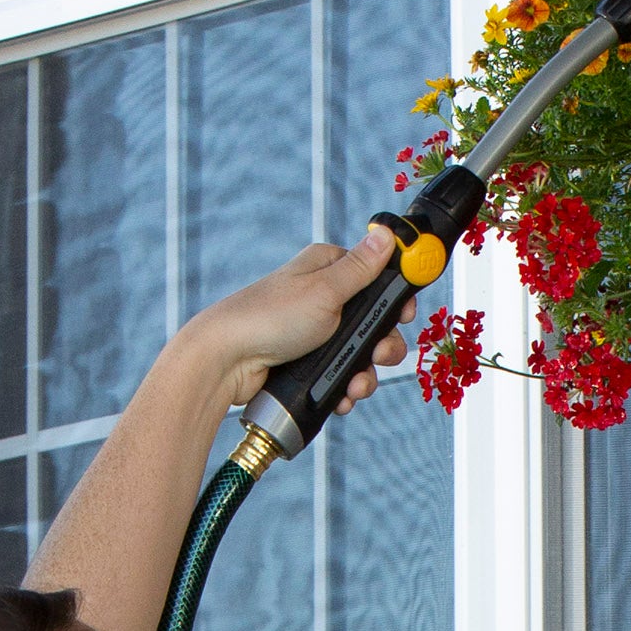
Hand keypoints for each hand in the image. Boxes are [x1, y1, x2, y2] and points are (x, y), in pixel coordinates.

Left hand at [179, 231, 414, 413]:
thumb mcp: (324, 289)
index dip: (395, 298)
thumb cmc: (270, 318)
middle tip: (379, 356)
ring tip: (355, 386)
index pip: (377, 276)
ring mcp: (315, 332)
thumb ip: (362, 268)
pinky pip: (340, 374)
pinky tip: (341, 396)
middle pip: (374, 321)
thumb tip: (388, 234)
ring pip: (360, 353)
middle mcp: (323, 298)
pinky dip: (345, 387)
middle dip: (382, 345)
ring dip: (365, 373)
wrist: (225, 363)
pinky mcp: (308, 361)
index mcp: (328, 269)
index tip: (405, 314)